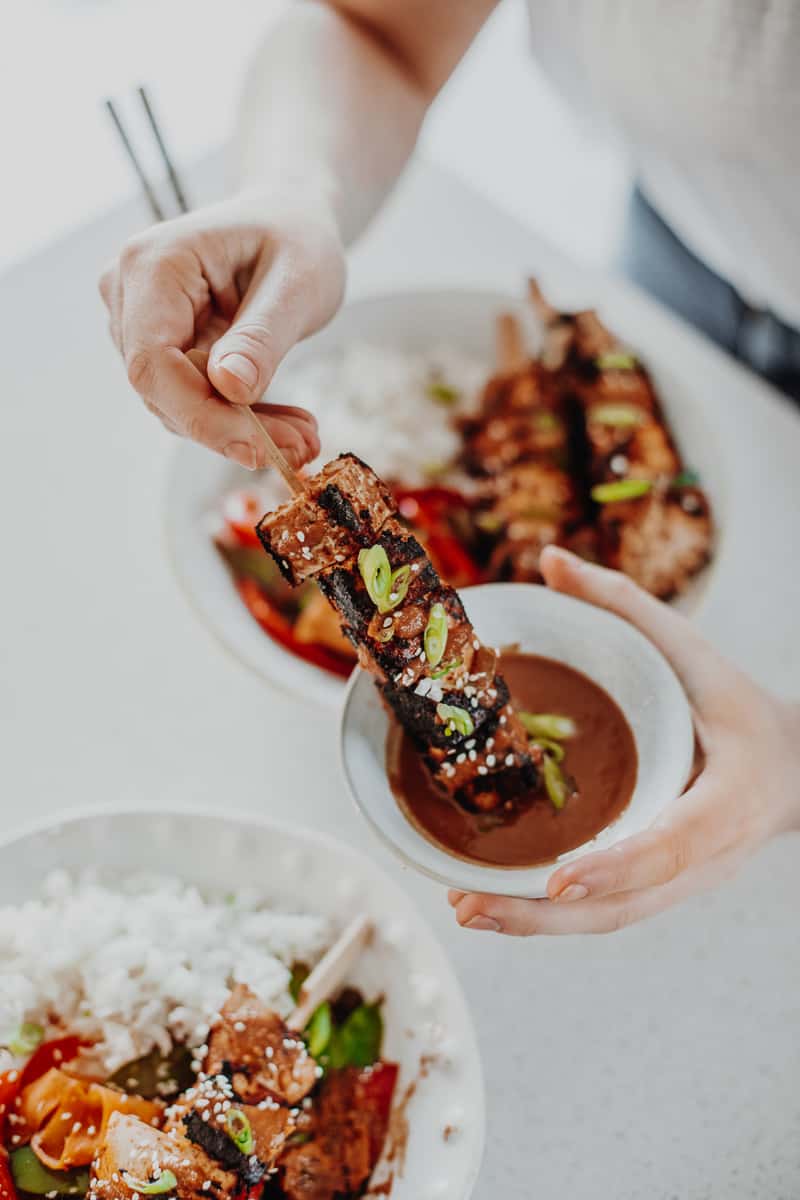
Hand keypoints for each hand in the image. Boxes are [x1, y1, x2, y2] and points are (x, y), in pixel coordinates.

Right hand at [99, 192, 345, 468]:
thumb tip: (229, 388)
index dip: (202, 417)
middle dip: (234, 429)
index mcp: (153, 264)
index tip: (259, 449)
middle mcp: (129, 292)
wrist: (288, 220)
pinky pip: (192, 399)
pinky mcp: (159, 346)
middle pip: (164, 391)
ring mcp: (137, 321)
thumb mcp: (298, 282)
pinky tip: (285, 422)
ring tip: (303, 434)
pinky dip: (240, 418)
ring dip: (242, 429)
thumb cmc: (295, 237)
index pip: (154, 363)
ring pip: (178, 405)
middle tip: (304, 446)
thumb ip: (261, 336)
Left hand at [450, 545, 799, 935]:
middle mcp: (708, 857)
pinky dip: (554, 918)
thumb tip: (549, 559)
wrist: (793, 768)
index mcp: (728, 801)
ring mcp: (687, 882)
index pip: (675, 844)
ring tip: (467, 911)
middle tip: (472, 906)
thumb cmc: (738, 706)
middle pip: (628, 906)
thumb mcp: (694, 648)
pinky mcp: (666, 888)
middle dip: (547, 917)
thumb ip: (624, 604)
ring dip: (538, 926)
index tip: (562, 879)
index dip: (620, 865)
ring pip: (613, 920)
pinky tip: (499, 904)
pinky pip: (611, 911)